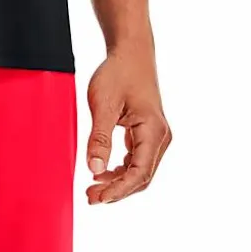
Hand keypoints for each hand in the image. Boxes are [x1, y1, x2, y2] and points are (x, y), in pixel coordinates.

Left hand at [84, 45, 171, 203]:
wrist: (131, 53)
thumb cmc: (118, 73)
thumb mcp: (103, 105)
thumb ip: (99, 138)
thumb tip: (94, 169)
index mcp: (154, 131)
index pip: (139, 173)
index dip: (119, 190)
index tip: (98, 198)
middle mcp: (160, 137)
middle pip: (142, 177)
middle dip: (117, 191)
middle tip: (90, 198)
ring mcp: (156, 137)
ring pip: (139, 171)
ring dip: (118, 183)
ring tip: (92, 189)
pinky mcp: (147, 134)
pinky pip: (136, 161)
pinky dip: (120, 171)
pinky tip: (102, 173)